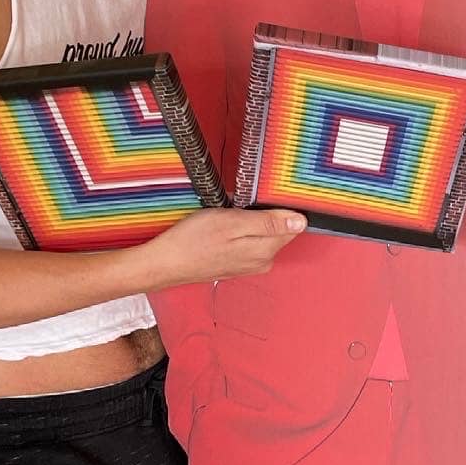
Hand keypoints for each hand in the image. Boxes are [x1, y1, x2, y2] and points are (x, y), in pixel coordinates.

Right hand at [140, 206, 305, 287]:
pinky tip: (222, 229)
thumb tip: (300, 222)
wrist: (165, 263)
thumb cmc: (194, 240)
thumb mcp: (233, 222)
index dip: (280, 207)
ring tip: (227, 216)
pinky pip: (248, 243)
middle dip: (263, 214)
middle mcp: (262, 262)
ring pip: (262, 236)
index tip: (262, 198)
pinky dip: (239, 233)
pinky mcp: (236, 265)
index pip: (292, 224)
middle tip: (238, 206)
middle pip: (277, 230)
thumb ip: (269, 223)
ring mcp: (249, 266)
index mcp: (265, 250)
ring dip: (250, 223)